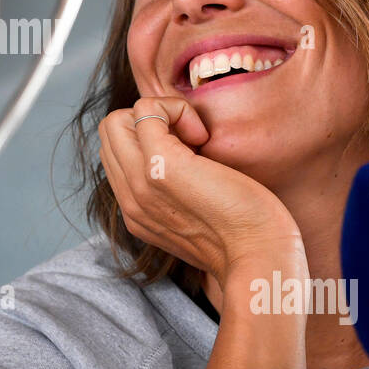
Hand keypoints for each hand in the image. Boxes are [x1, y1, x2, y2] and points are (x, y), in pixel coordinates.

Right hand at [97, 96, 303, 283]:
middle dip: (148, 122)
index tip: (189, 154)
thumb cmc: (247, 235)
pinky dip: (176, 109)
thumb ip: (179, 194)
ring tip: (195, 139)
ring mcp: (140, 182)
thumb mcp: (199, 217)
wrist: (259, 258)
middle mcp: (130, 199)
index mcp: (136, 212)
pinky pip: (146, 110)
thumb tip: (188, 152)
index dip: (148, 139)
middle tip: (191, 141)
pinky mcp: (160, 165)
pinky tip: (202, 136)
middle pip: (109, 133)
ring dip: (160, 114)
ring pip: (117, 119)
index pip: (115, 154)